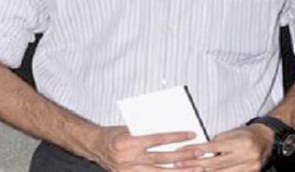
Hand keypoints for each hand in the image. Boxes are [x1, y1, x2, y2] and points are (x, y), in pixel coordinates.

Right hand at [91, 126, 207, 170]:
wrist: (95, 146)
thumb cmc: (114, 134)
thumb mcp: (129, 128)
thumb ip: (148, 131)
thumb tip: (173, 132)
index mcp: (128, 142)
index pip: (158, 139)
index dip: (176, 137)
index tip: (192, 135)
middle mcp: (128, 158)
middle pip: (162, 159)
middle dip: (184, 156)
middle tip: (200, 152)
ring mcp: (129, 171)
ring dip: (181, 171)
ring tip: (197, 168)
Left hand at [175, 125, 273, 171]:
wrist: (266, 139)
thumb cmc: (247, 134)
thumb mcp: (231, 133)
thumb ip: (216, 143)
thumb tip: (199, 150)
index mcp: (241, 143)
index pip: (214, 147)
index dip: (197, 150)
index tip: (183, 151)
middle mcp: (246, 156)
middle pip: (215, 164)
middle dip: (195, 165)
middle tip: (180, 165)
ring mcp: (249, 168)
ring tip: (188, 171)